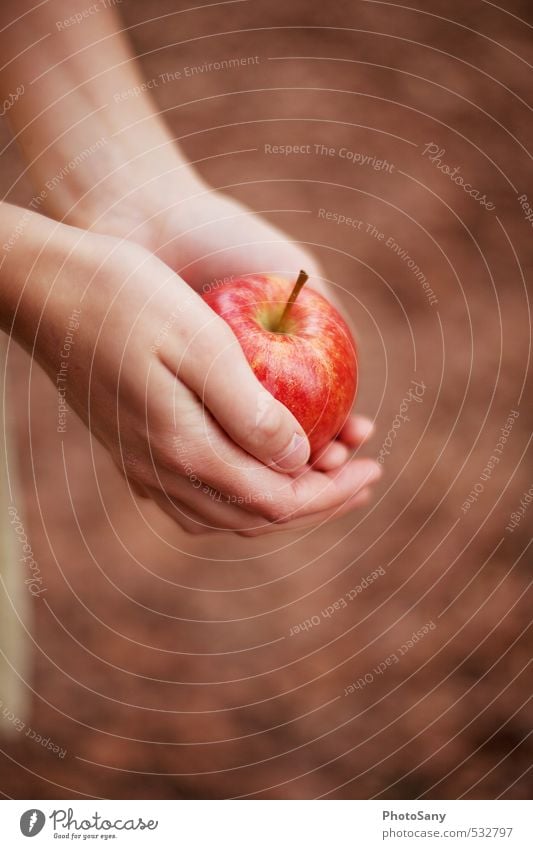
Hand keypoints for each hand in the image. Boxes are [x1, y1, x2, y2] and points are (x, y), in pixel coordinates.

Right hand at [4, 211, 379, 535]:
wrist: (44, 288)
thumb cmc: (126, 298)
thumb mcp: (201, 343)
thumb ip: (251, 412)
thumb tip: (299, 462)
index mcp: (187, 449)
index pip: (279, 500)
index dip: (333, 493)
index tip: (374, 469)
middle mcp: (164, 472)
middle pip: (256, 517)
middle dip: (317, 504)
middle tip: (363, 477)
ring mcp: (143, 466)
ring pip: (225, 514)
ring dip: (280, 502)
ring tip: (323, 477)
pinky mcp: (131, 450)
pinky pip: (196, 497)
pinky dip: (241, 493)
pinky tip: (258, 468)